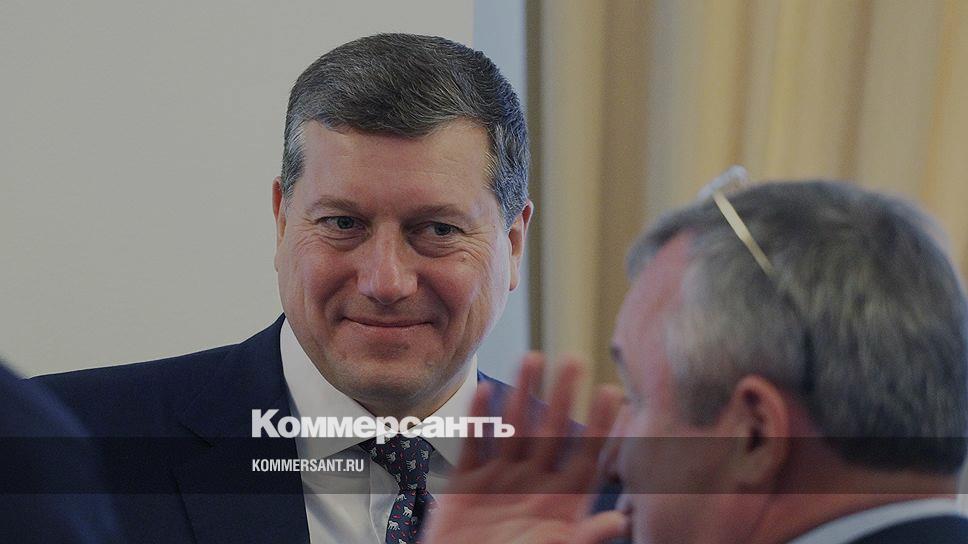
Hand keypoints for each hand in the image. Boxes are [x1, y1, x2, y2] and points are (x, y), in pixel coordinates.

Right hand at [423, 353, 626, 543]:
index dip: (599, 425)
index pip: (586, 456)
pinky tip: (485, 390)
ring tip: (531, 359)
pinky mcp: (466, 485)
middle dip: (562, 396)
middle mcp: (533, 485)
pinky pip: (475, 445)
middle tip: (574, 359)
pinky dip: (479, 419)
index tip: (611, 391)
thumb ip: (583, 537)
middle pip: (551, 432)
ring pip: (514, 429)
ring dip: (521, 394)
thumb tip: (620, 523)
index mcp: (560, 502)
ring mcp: (499, 482)